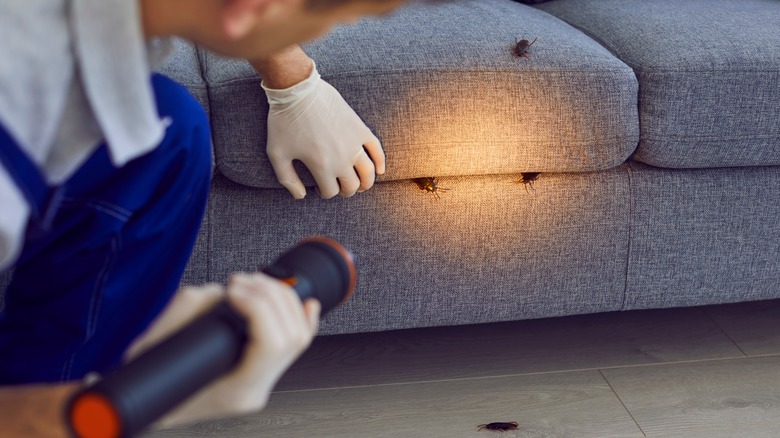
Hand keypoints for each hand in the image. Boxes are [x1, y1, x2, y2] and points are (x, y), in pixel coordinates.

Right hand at [125, 275, 320, 427]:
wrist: (148, 405)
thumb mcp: (153, 347)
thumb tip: (218, 292)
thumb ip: (184, 314)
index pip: (271, 345)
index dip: (257, 307)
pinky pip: (298, 344)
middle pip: (291, 334)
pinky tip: (306, 303)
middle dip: (268, 296)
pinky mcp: (264, 371)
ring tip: (249, 283)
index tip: (231, 291)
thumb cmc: (147, 382)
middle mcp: (256, 389)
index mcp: (235, 392)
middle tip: (237, 281)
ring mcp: (264, 382)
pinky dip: (302, 318)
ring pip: (299, 335)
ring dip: (279, 300)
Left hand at [263, 62, 384, 198]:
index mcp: (322, 167)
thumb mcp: (277, 154)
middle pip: (352, 186)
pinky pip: (377, 149)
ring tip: (360, 185)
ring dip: (365, 183)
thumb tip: (301, 196)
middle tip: (338, 187)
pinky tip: (380, 170)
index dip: (325, 193)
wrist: (298, 90)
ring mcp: (354, 143)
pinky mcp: (360, 129)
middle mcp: (342, 159)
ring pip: (368, 173)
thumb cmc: (284, 122)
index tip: (319, 188)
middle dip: (345, 191)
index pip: (331, 191)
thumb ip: (287, 179)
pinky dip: (381, 162)